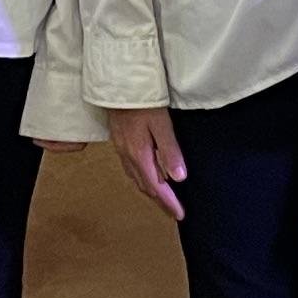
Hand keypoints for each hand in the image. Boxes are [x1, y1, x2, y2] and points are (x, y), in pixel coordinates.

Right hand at [106, 105, 188, 220]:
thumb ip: (170, 150)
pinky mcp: (119, 140)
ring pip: (136, 178)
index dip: (168, 202)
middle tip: (173, 211)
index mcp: (139, 155)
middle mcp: (128, 155)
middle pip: (145, 186)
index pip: (156, 187)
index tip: (180, 215)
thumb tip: (179, 178)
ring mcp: (121, 148)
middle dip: (160, 201)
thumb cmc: (143, 100)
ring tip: (162, 198)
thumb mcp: (162, 124)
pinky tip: (146, 174)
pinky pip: (130, 168)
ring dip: (150, 190)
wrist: (118, 82)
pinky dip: (141, 178)